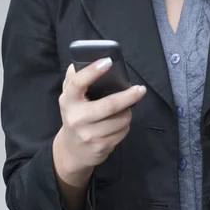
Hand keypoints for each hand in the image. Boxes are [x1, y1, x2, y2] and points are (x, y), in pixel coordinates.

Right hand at [55, 58, 146, 175]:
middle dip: (129, 96)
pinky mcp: (100, 147)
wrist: (72, 150)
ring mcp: (88, 135)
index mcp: (68, 100)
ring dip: (127, 112)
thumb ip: (74, 78)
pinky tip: (119, 123)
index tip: (108, 61)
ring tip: (125, 109)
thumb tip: (83, 60)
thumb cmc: (75, 114)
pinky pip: (122, 132)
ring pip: (120, 119)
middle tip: (141, 89)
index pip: (78, 83)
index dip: (93, 71)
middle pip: (109, 105)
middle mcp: (76, 118)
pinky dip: (125, 125)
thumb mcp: (70, 96)